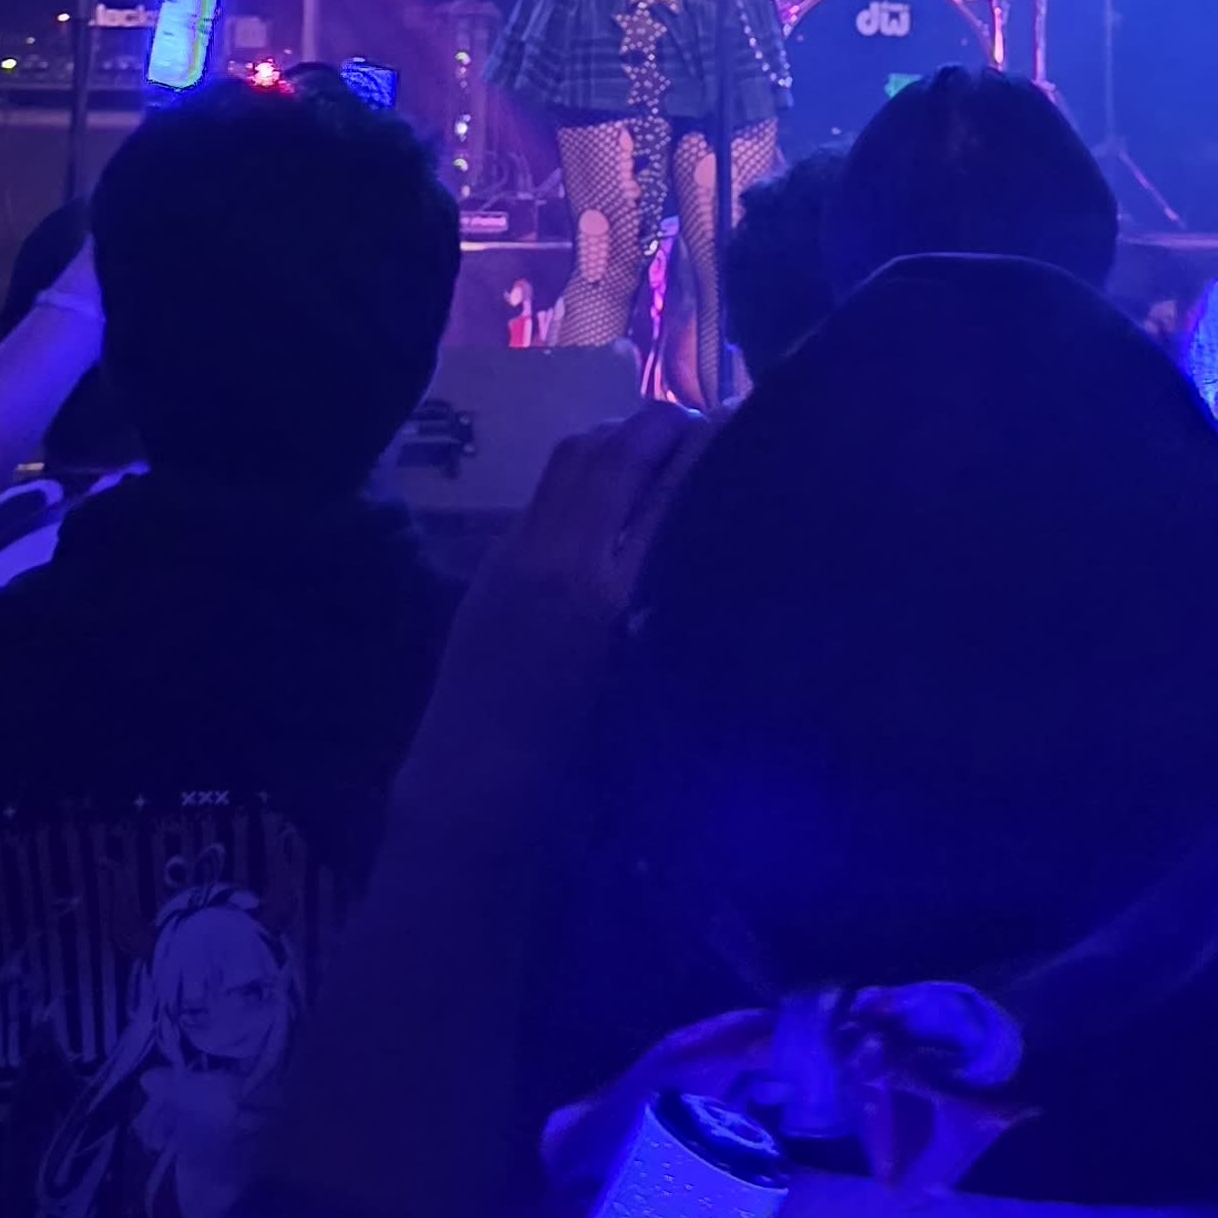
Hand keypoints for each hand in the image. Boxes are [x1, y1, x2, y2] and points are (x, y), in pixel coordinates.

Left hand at [393, 404, 710, 831]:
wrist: (474, 791)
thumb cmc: (578, 770)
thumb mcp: (646, 684)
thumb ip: (674, 602)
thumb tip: (710, 541)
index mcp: (608, 596)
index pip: (669, 487)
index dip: (707, 447)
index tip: (743, 429)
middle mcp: (561, 559)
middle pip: (617, 453)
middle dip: (663, 426)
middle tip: (707, 426)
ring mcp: (518, 555)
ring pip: (573, 458)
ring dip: (619, 437)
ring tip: (661, 445)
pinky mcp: (491, 565)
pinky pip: (544, 492)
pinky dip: (583, 470)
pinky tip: (608, 489)